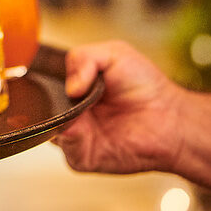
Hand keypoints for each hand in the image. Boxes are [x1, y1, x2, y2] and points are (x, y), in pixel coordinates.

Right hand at [52, 40, 183, 175]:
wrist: (170, 120)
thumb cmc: (146, 87)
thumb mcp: (113, 54)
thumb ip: (82, 57)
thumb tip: (68, 85)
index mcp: (73, 89)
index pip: (43, 86)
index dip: (40, 81)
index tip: (44, 75)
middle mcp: (71, 113)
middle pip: (42, 109)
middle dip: (47, 100)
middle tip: (67, 92)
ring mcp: (75, 136)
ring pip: (49, 129)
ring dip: (59, 118)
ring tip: (79, 109)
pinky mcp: (83, 156)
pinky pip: (66, 149)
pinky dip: (70, 138)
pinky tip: (82, 128)